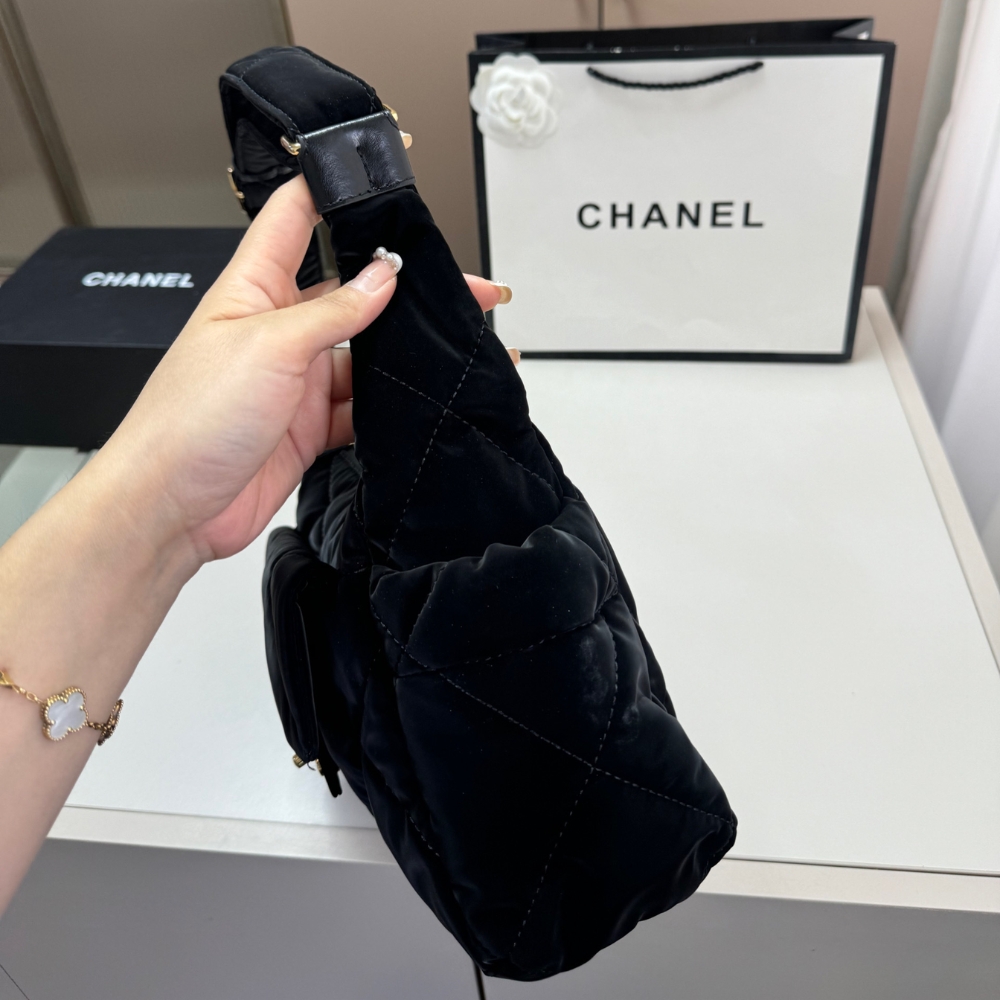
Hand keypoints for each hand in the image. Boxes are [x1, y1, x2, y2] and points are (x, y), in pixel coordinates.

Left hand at [91, 175, 509, 563]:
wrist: (174, 507)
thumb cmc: (189, 419)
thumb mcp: (269, 346)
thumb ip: (334, 311)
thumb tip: (382, 277)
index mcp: (254, 289)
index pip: (295, 217)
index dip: (335, 188)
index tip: (381, 174)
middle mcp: (278, 329)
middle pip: (351, 291)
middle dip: (402, 286)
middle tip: (457, 286)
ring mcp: (297, 379)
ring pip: (366, 353)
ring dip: (402, 353)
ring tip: (448, 347)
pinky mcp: (311, 425)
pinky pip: (363, 407)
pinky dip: (390, 406)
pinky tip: (416, 401)